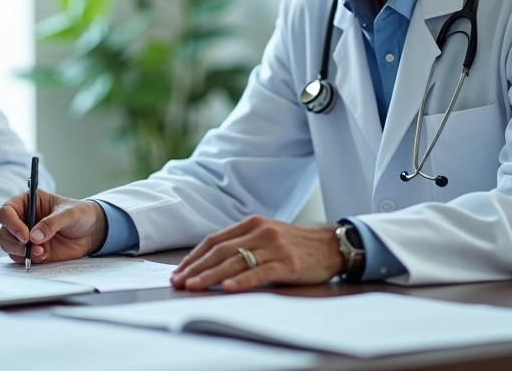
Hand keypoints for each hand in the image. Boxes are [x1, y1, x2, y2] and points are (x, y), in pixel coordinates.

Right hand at [0, 191, 107, 263]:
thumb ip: (51, 223)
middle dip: (13, 242)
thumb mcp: (69, 213)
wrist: (92, 231)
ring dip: (20, 252)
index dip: (11, 223)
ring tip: (40, 252)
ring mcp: (27, 236)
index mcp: (28, 202)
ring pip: (9, 246)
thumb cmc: (80, 214)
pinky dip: (28, 259)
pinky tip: (43, 256)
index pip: (7, 211)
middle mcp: (24, 219)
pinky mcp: (33, 250)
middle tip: (28, 246)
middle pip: (4, 231)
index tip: (24, 235)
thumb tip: (34, 237)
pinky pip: (21, 257)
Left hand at [170, 216, 342, 291]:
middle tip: (179, 282)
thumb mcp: (267, 235)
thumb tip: (210, 261)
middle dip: (196, 268)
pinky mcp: (287, 263)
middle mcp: (260, 231)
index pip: (214, 240)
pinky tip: (228, 287)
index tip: (179, 271)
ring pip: (235, 261)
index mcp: (251, 223)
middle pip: (220, 251)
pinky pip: (260, 272)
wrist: (332, 245)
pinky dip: (242, 280)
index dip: (194, 257)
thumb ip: (243, 243)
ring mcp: (274, 246)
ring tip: (194, 286)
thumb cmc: (296, 243)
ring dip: (211, 276)